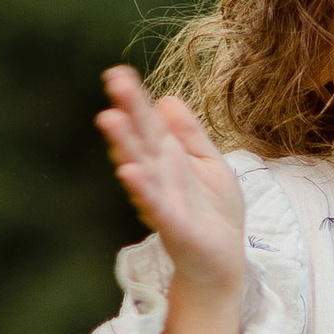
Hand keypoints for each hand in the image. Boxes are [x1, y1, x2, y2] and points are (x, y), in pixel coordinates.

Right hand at [95, 67, 248, 333]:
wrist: (223, 260)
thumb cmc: (214, 212)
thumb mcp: (209, 162)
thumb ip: (189, 134)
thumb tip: (166, 99)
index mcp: (170, 158)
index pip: (149, 123)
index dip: (136, 99)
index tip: (118, 73)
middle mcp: (161, 175)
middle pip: (141, 138)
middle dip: (128, 112)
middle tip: (112, 82)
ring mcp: (163, 199)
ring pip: (141, 167)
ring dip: (125, 145)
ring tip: (110, 119)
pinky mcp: (173, 225)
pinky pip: (156, 204)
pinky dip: (143, 189)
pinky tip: (130, 171)